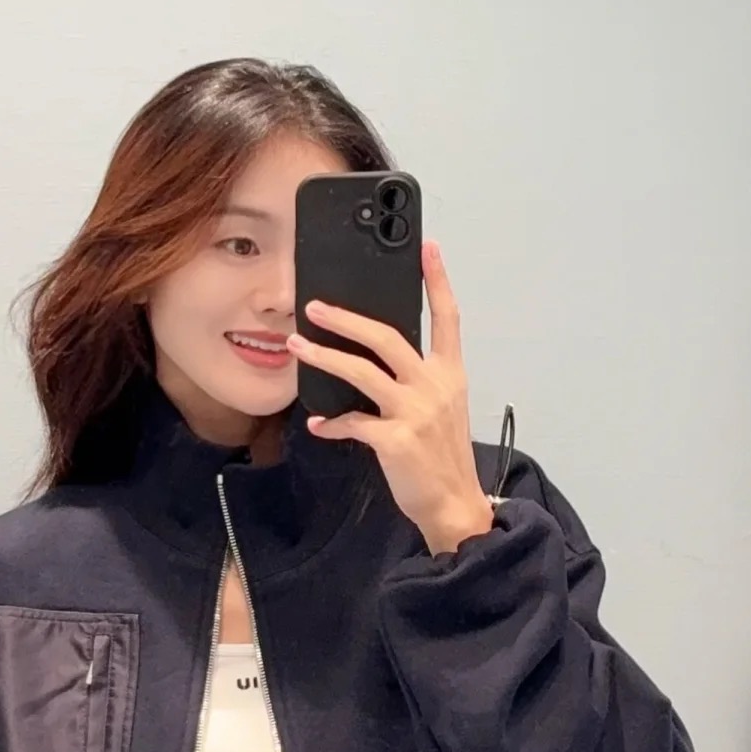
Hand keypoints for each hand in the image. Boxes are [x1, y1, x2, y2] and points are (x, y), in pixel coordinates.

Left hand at [285, 239, 493, 554]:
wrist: (453, 503)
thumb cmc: (442, 457)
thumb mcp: (441, 410)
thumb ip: (418, 381)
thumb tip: (377, 361)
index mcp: (450, 374)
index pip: (447, 318)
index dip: (438, 281)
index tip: (428, 248)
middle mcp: (434, 386)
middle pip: (387, 337)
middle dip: (347, 318)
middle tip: (315, 306)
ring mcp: (415, 412)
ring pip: (362, 372)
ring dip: (324, 357)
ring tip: (297, 345)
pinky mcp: (395, 439)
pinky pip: (353, 422)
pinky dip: (332, 423)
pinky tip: (318, 424)